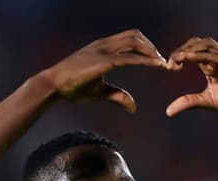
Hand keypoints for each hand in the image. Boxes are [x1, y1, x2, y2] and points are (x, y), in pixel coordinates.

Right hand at [41, 29, 166, 111]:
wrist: (53, 85)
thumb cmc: (73, 87)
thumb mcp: (100, 92)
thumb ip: (118, 96)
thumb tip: (134, 108)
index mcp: (102, 47)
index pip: (129, 38)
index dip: (146, 46)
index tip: (158, 59)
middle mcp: (104, 44)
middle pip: (135, 35)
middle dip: (152, 47)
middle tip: (164, 62)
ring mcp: (103, 50)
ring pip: (134, 41)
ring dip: (151, 51)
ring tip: (163, 64)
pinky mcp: (103, 61)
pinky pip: (129, 57)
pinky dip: (146, 60)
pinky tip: (157, 65)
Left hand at [165, 37, 217, 117]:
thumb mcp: (208, 102)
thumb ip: (188, 103)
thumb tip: (167, 112)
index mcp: (210, 66)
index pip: (191, 51)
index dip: (178, 55)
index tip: (169, 67)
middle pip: (197, 42)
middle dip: (182, 48)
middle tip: (171, 62)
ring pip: (207, 43)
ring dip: (191, 48)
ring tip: (178, 58)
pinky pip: (216, 56)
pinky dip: (201, 55)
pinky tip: (190, 59)